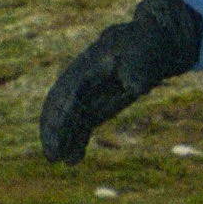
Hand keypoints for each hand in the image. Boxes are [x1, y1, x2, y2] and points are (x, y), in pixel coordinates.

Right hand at [40, 0, 202, 163]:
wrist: (150, 42)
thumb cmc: (147, 48)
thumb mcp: (145, 56)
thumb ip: (137, 71)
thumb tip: (133, 86)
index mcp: (89, 67)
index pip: (69, 95)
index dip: (60, 117)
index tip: (57, 134)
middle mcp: (82, 79)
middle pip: (60, 107)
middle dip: (53, 131)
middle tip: (52, 156)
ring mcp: (87, 91)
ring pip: (67, 117)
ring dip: (62, 138)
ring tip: (59, 161)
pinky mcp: (95, 103)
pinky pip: (80, 123)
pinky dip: (75, 139)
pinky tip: (73, 158)